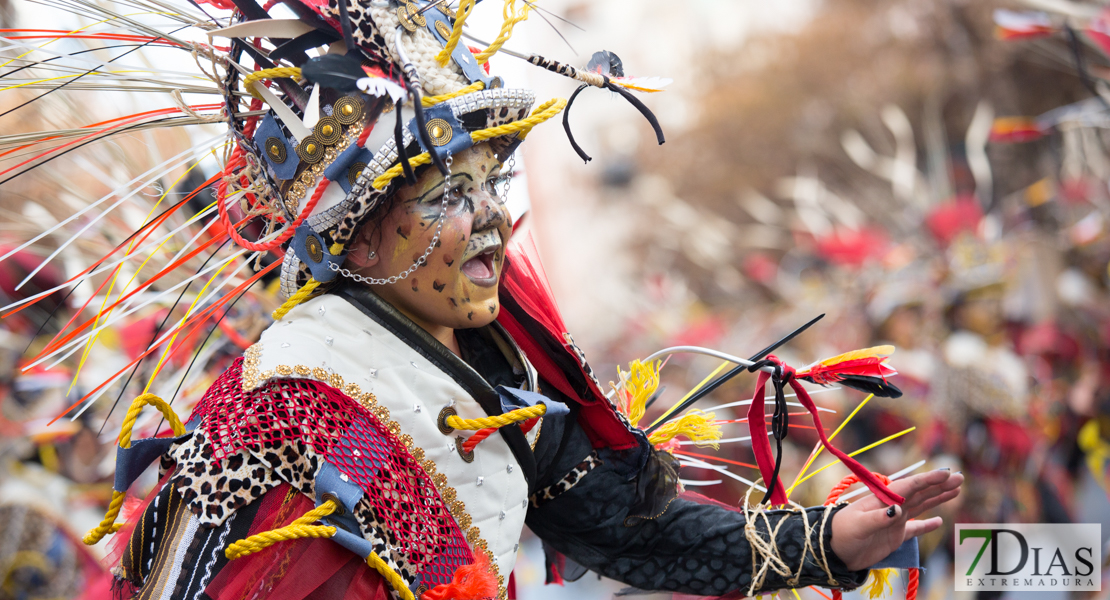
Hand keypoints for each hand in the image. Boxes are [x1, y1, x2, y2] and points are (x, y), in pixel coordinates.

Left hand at [829, 469, 962, 570]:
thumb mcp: (859, 525)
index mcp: (883, 499)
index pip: (910, 486)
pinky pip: (915, 528)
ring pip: (921, 506)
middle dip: (939, 485)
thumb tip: (898, 510)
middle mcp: (892, 507)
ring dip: (938, 498)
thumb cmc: (842, 533)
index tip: (946, 473)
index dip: (928, 479)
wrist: (833, 551)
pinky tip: (939, 521)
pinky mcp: (894, 536)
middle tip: (959, 477)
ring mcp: (894, 521)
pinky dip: (927, 525)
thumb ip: (879, 518)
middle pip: (920, 493)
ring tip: (956, 491)